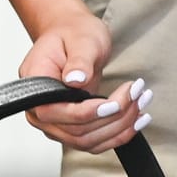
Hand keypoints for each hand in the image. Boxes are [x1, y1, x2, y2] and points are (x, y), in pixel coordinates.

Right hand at [16, 8, 151, 152]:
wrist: (73, 37)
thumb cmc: (73, 34)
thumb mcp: (81, 40)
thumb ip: (78, 60)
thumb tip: (74, 80)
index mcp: (35, 83)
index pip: (55, 111)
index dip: (87, 113)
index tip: (115, 104)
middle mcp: (39, 109)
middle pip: (75, 131)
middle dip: (113, 117)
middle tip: (137, 93)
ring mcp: (55, 123)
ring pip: (88, 141)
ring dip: (120, 127)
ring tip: (141, 102)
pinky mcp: (72, 129)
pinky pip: (95, 142)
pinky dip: (118, 134)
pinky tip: (137, 120)